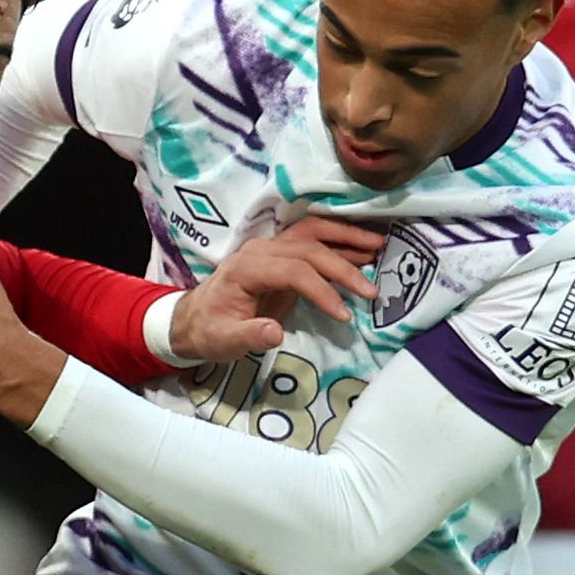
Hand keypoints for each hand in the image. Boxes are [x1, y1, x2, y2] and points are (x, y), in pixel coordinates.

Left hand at [169, 215, 387, 362]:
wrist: (194, 318)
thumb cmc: (209, 330)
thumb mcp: (223, 341)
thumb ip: (248, 336)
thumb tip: (274, 333)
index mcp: (245, 269)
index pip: (292, 270)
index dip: (321, 290)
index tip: (343, 313)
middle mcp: (260, 250)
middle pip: (308, 249)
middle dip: (343, 267)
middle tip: (371, 291)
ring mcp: (271, 248)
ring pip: (313, 233)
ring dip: (347, 237)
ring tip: (380, 247)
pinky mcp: (281, 253)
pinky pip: (312, 238)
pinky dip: (339, 239)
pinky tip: (363, 247)